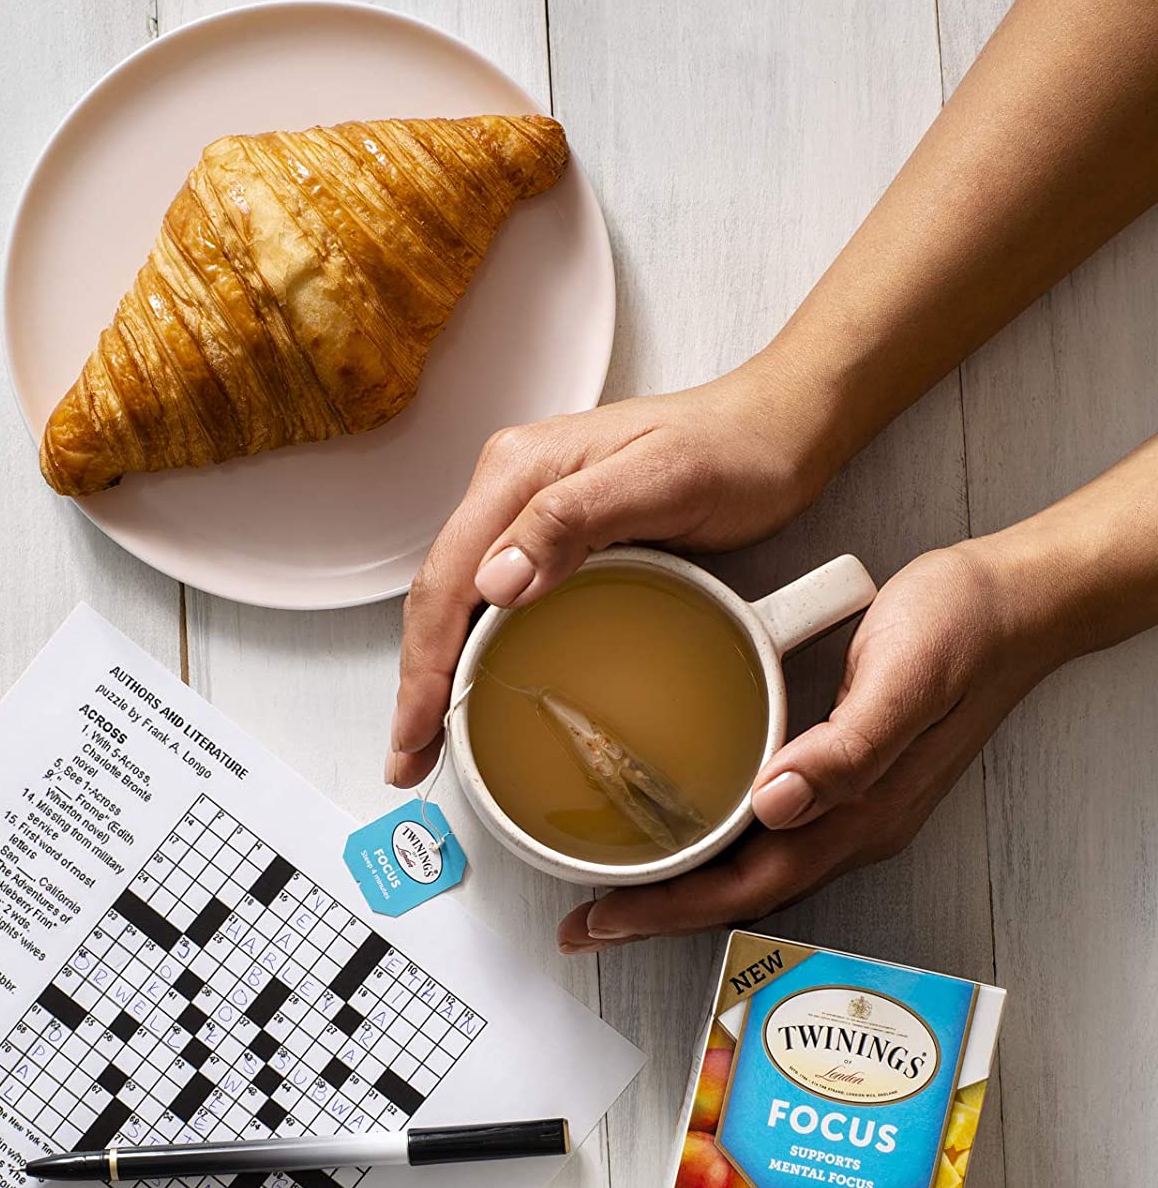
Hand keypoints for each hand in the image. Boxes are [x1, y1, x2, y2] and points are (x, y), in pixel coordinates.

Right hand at [387, 345, 846, 785]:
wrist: (776, 430)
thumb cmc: (733, 450)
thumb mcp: (662, 481)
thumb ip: (573, 519)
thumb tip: (494, 581)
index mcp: (518, 472)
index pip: (446, 581)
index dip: (422, 668)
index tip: (416, 734)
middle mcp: (510, 487)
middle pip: (438, 595)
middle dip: (416, 682)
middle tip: (411, 758)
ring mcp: (528, 510)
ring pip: (459, 601)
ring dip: (438, 672)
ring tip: (430, 740)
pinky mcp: (553, 533)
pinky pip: (494, 598)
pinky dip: (474, 651)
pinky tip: (478, 688)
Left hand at [557, 538, 1066, 949]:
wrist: (1016, 604)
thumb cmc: (961, 630)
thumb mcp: (905, 677)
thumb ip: (848, 748)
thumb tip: (777, 804)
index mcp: (861, 814)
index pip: (748, 887)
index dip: (670, 911)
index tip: (602, 922)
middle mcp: (853, 825)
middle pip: (741, 893)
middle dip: (660, 916)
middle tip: (586, 923)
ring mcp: (853, 808)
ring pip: (754, 870)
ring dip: (684, 888)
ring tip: (618, 892)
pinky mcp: (848, 779)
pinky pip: (769, 836)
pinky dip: (717, 847)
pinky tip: (686, 828)